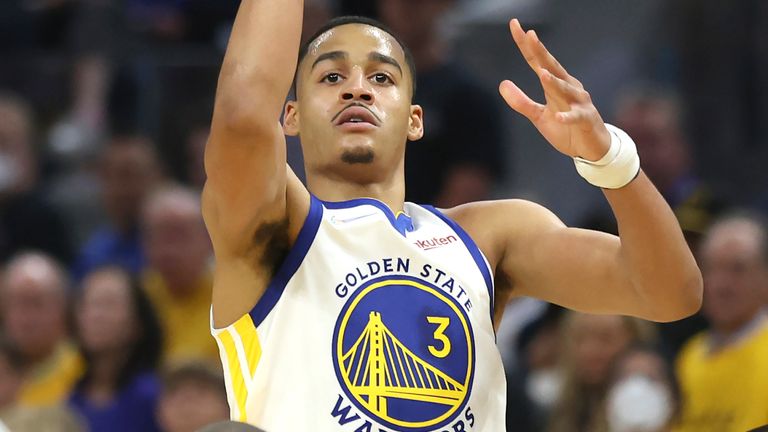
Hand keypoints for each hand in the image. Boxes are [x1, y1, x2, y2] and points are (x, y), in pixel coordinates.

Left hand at [499, 19, 610, 161]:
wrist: (591, 148)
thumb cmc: (566, 128)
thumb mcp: (539, 116)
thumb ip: (521, 102)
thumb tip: (502, 84)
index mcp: (555, 84)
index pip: (537, 61)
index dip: (526, 45)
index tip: (515, 26)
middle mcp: (569, 87)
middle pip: (551, 66)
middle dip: (541, 51)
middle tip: (529, 35)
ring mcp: (579, 102)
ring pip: (565, 89)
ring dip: (554, 82)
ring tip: (542, 74)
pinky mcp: (586, 119)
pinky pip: (576, 117)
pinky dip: (568, 117)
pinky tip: (560, 116)